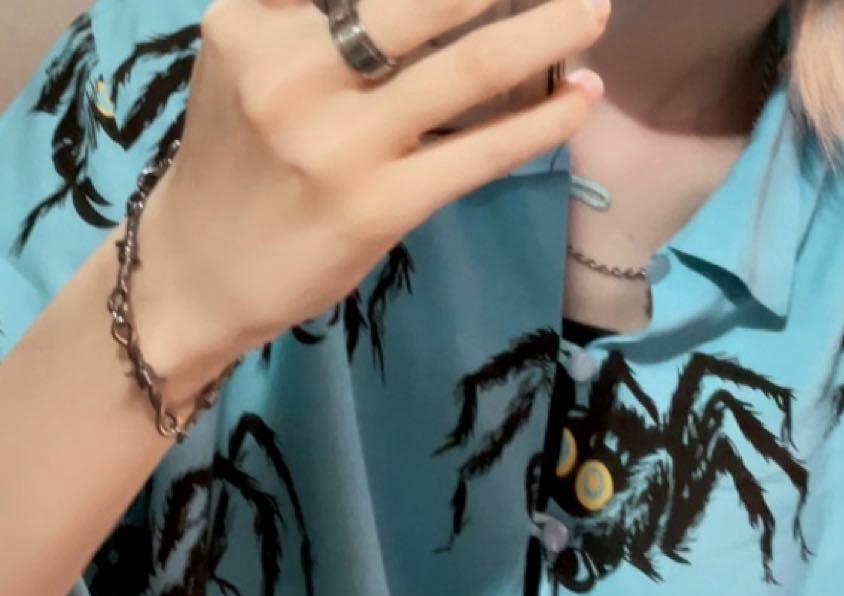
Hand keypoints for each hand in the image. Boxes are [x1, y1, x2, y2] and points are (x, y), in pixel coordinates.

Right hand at [133, 0, 609, 396]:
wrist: (199, 270)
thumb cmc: (234, 162)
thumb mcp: (244, 59)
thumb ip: (308, 12)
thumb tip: (427, 7)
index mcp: (252, 19)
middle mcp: (292, 69)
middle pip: (426, 0)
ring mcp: (338, 143)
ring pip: (468, 70)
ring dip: (547, 32)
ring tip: (593, 12)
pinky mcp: (378, 207)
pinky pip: (478, 154)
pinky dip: (539, 123)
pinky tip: (579, 100)